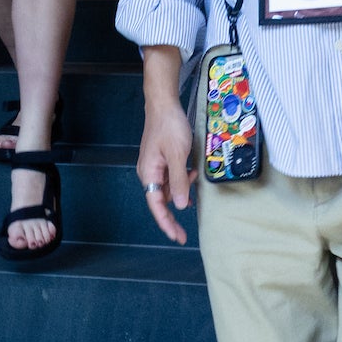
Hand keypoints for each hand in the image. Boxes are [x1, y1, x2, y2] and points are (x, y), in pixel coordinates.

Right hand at [137, 96, 194, 244]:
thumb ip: (178, 181)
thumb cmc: (169, 127)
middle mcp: (148, 173)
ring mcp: (154, 166)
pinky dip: (180, 182)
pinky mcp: (161, 159)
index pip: (156, 205)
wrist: (163, 104)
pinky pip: (170, 178)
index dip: (167, 223)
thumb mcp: (178, 155)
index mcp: (149, 173)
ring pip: (166, 189)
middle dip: (172, 217)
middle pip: (160, 201)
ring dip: (179, 194)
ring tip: (192, 194)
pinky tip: (190, 177)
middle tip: (183, 234)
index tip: (177, 237)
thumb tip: (178, 206)